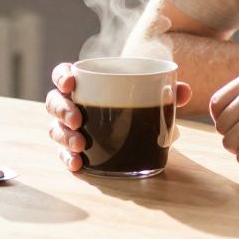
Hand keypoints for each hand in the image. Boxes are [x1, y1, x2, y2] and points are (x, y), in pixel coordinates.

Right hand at [45, 63, 192, 171]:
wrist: (135, 128)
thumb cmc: (136, 103)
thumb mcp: (151, 94)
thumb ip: (167, 90)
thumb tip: (184, 90)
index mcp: (86, 84)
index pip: (63, 74)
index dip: (62, 76)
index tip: (71, 83)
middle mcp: (72, 104)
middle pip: (54, 102)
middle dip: (63, 110)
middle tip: (79, 120)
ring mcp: (70, 128)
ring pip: (56, 128)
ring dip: (65, 136)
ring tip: (81, 145)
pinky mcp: (73, 149)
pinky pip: (63, 153)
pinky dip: (67, 158)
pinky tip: (78, 164)